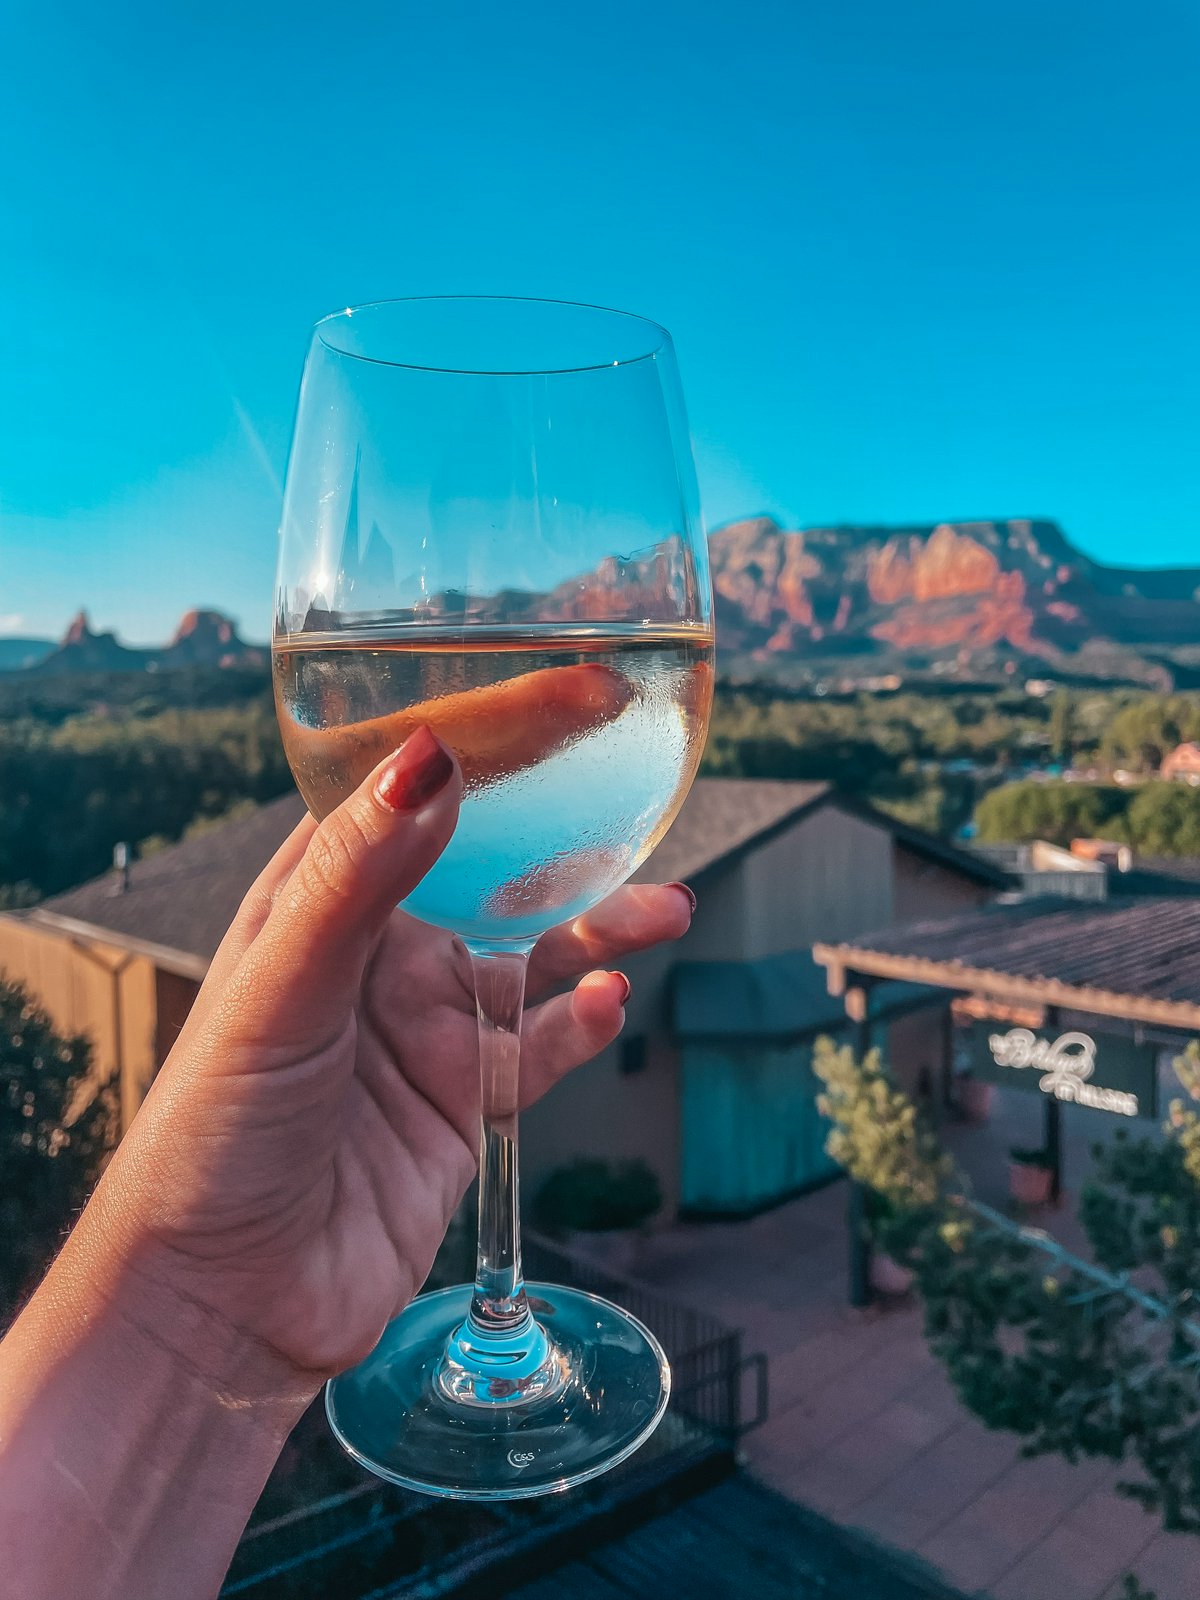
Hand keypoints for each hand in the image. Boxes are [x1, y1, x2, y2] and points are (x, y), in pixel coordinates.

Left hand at [98, 727, 692, 1389]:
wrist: (224, 1305)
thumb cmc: (213, 1136)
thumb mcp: (279, 991)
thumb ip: (357, 879)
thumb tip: (432, 760)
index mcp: (323, 894)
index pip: (421, 781)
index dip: (501, 727)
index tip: (582, 688)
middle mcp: (383, 944)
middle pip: (498, 855)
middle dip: (570, 815)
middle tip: (644, 768)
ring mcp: (429, 1020)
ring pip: (541, 947)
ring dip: (603, 923)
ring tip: (666, 907)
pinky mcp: (467, 1097)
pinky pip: (546, 1043)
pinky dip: (584, 1021)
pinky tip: (610, 1007)